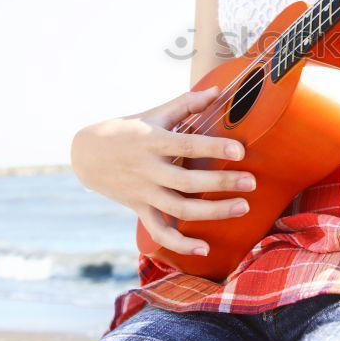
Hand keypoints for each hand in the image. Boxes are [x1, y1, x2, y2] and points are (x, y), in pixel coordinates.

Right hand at [70, 86, 255, 255]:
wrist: (88, 155)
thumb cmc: (129, 130)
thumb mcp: (154, 114)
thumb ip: (187, 104)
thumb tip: (217, 90)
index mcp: (152, 141)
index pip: (186, 145)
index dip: (213, 147)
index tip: (240, 150)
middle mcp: (148, 169)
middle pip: (187, 181)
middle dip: (222, 183)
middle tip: (251, 183)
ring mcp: (144, 192)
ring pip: (179, 209)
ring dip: (213, 211)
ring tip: (243, 207)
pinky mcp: (140, 210)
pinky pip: (160, 232)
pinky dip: (180, 244)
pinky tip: (205, 249)